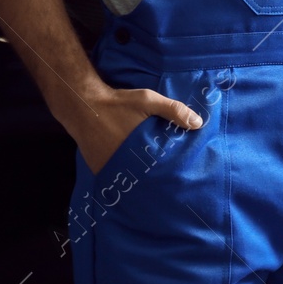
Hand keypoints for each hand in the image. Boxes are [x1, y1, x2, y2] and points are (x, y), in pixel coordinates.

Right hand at [69, 85, 202, 175]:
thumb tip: (198, 123)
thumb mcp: (148, 101)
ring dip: (139, 178)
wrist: (84, 106)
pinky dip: (124, 175)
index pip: (158, 171)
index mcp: (137, 152)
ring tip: (153, 182)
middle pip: (143, 178)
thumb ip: (173, 110)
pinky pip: (115, 176)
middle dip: (155, 179)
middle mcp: (122, 166)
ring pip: (128, 180)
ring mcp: (109, 169)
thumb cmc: (119, 104)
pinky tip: (132, 171)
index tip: (179, 177)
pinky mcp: (99, 169)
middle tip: (168, 182)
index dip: (168, 174)